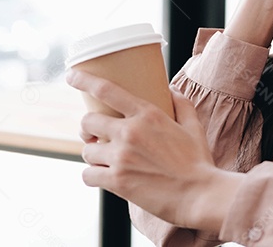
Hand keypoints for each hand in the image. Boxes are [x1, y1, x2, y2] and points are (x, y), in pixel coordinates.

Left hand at [66, 70, 241, 231]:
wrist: (201, 196)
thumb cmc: (199, 162)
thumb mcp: (193, 126)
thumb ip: (181, 103)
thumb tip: (171, 88)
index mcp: (147, 114)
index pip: (106, 90)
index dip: (84, 80)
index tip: (71, 76)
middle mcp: (129, 132)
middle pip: (88, 121)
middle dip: (87, 129)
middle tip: (93, 136)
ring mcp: (121, 157)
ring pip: (87, 151)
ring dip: (93, 155)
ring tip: (104, 160)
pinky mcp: (117, 181)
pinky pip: (88, 175)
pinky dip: (92, 176)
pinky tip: (102, 177)